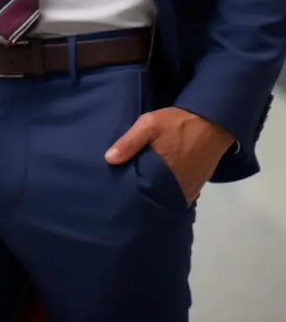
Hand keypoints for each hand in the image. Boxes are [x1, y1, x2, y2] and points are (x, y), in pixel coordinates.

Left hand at [105, 107, 234, 205]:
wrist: (212, 122)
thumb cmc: (177, 124)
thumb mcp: (149, 124)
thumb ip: (130, 142)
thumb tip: (109, 159)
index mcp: (160, 175)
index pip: (140, 194)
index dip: (130, 193)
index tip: (119, 191)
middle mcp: (174, 189)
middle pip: (153, 198)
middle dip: (142, 195)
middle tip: (129, 190)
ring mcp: (187, 190)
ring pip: (166, 198)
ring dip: (157, 194)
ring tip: (143, 187)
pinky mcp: (196, 187)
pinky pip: (179, 195)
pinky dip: (170, 192)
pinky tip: (161, 184)